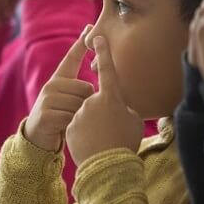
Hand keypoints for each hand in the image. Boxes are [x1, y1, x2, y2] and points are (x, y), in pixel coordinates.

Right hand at [25, 26, 95, 151]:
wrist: (38, 137)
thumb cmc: (60, 116)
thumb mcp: (69, 100)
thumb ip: (79, 90)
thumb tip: (96, 81)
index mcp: (59, 79)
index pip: (71, 58)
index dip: (80, 43)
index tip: (89, 27)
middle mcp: (51, 85)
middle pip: (86, 87)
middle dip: (88, 102)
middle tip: (78, 113)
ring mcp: (47, 98)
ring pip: (80, 103)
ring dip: (81, 115)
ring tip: (73, 120)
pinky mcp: (45, 113)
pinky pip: (72, 117)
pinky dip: (74, 125)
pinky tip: (68, 128)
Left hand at [66, 34, 143, 165]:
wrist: (107, 167)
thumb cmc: (125, 142)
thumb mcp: (133, 121)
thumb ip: (123, 108)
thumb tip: (117, 105)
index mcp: (111, 97)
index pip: (108, 70)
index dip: (103, 52)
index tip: (97, 36)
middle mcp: (92, 101)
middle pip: (96, 100)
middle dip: (102, 112)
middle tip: (112, 130)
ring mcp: (79, 113)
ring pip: (86, 114)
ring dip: (93, 125)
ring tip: (102, 141)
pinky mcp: (69, 126)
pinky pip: (77, 126)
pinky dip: (84, 134)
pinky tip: (91, 146)